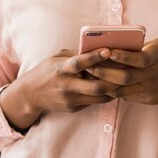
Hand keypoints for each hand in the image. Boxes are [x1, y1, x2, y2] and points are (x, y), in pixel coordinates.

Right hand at [0, 49, 119, 129]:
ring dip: (113, 89)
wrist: (30, 95)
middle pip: (96, 87)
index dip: (94, 57)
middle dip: (113, 80)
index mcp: (61, 69)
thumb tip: (97, 48)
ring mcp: (71, 100)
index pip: (79, 63)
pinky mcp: (73, 108)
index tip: (108, 50)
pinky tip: (111, 88)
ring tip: (123, 80)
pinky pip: (93, 102)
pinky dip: (103, 94)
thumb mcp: (57, 58)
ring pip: (100, 98)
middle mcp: (67, 86)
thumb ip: (76, 55)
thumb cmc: (46, 71)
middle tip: (126, 71)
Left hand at [85, 38, 157, 125]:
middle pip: (124, 76)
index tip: (104, 51)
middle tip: (88, 66)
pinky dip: (113, 90)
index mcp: (157, 56)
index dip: (120, 56)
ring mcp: (151, 89)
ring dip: (104, 84)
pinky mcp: (148, 99)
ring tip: (90, 76)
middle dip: (103, 72)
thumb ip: (138, 47)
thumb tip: (112, 47)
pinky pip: (126, 96)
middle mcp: (153, 74)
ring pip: (121, 90)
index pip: (137, 58)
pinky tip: (101, 85)